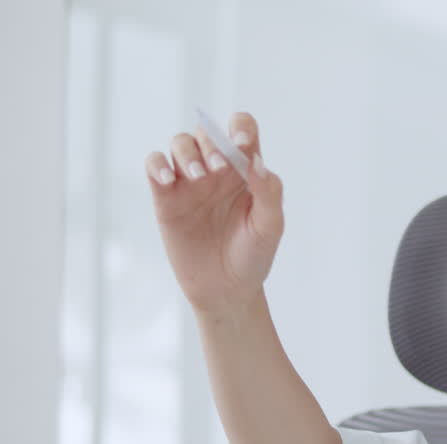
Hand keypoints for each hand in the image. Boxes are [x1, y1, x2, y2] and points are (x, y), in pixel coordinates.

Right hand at [144, 111, 284, 316]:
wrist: (226, 289)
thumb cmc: (253, 255)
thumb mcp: (269, 226)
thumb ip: (268, 192)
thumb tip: (257, 161)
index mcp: (246, 170)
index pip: (242, 130)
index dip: (240, 128)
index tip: (242, 145)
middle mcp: (217, 170)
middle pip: (207, 132)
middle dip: (212, 143)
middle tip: (220, 169)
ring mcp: (190, 182)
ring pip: (180, 143)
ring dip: (186, 152)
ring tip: (195, 175)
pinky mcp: (166, 197)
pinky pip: (154, 166)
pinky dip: (157, 165)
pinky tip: (167, 180)